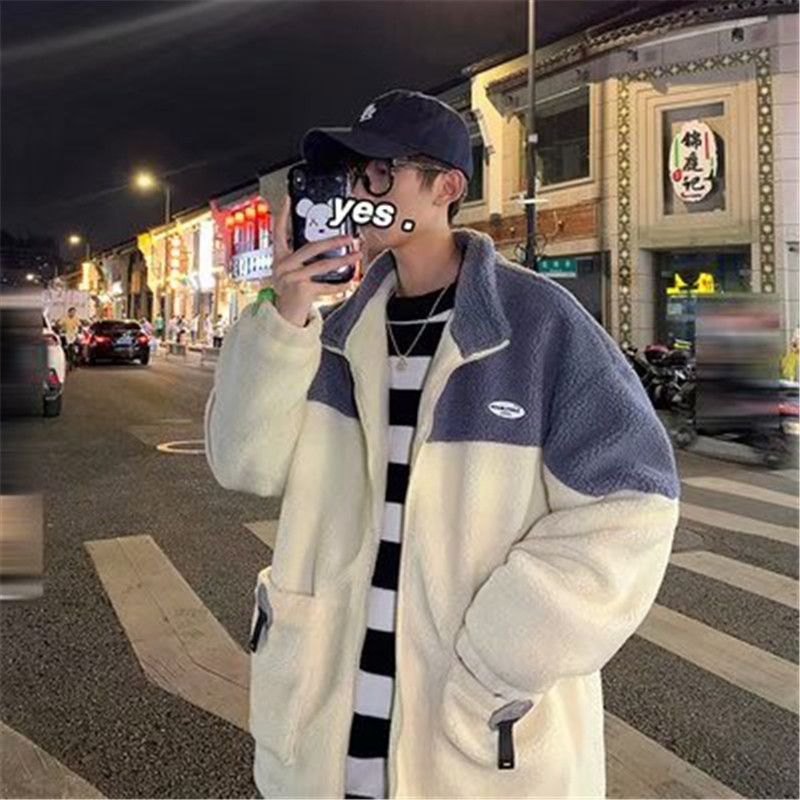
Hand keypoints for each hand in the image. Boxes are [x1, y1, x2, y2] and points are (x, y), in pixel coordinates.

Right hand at [271, 195, 359, 327]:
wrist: (283, 316)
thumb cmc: (289, 292)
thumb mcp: (289, 272)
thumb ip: (300, 259)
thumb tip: (325, 246)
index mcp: (279, 258)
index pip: (278, 232)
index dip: (282, 215)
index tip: (288, 199)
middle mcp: (283, 266)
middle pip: (311, 248)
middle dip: (333, 241)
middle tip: (349, 237)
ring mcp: (292, 278)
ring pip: (322, 265)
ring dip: (343, 261)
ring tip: (357, 256)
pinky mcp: (301, 290)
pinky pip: (326, 286)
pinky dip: (340, 285)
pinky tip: (351, 282)